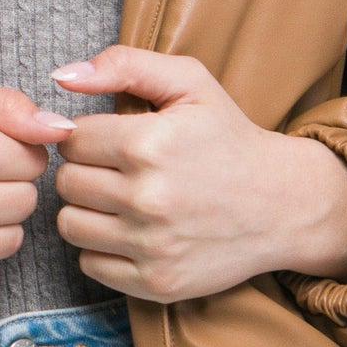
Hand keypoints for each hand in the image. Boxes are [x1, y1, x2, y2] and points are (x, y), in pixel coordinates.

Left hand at [49, 45, 346, 304]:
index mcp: (148, 144)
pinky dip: (102, 248)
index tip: (116, 139)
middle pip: (67, 182)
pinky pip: (91, 264)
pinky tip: (131, 230)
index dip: (90, 135)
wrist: (284, 204)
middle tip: (119, 169)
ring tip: (121, 198)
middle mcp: (147, 198)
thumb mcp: (189, 82)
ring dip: (88, 210)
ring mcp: (152, 245)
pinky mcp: (157, 282)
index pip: (72, 140)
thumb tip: (62, 76)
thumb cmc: (229, 137)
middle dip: (87, 171)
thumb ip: (123, 65)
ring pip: (70, 224)